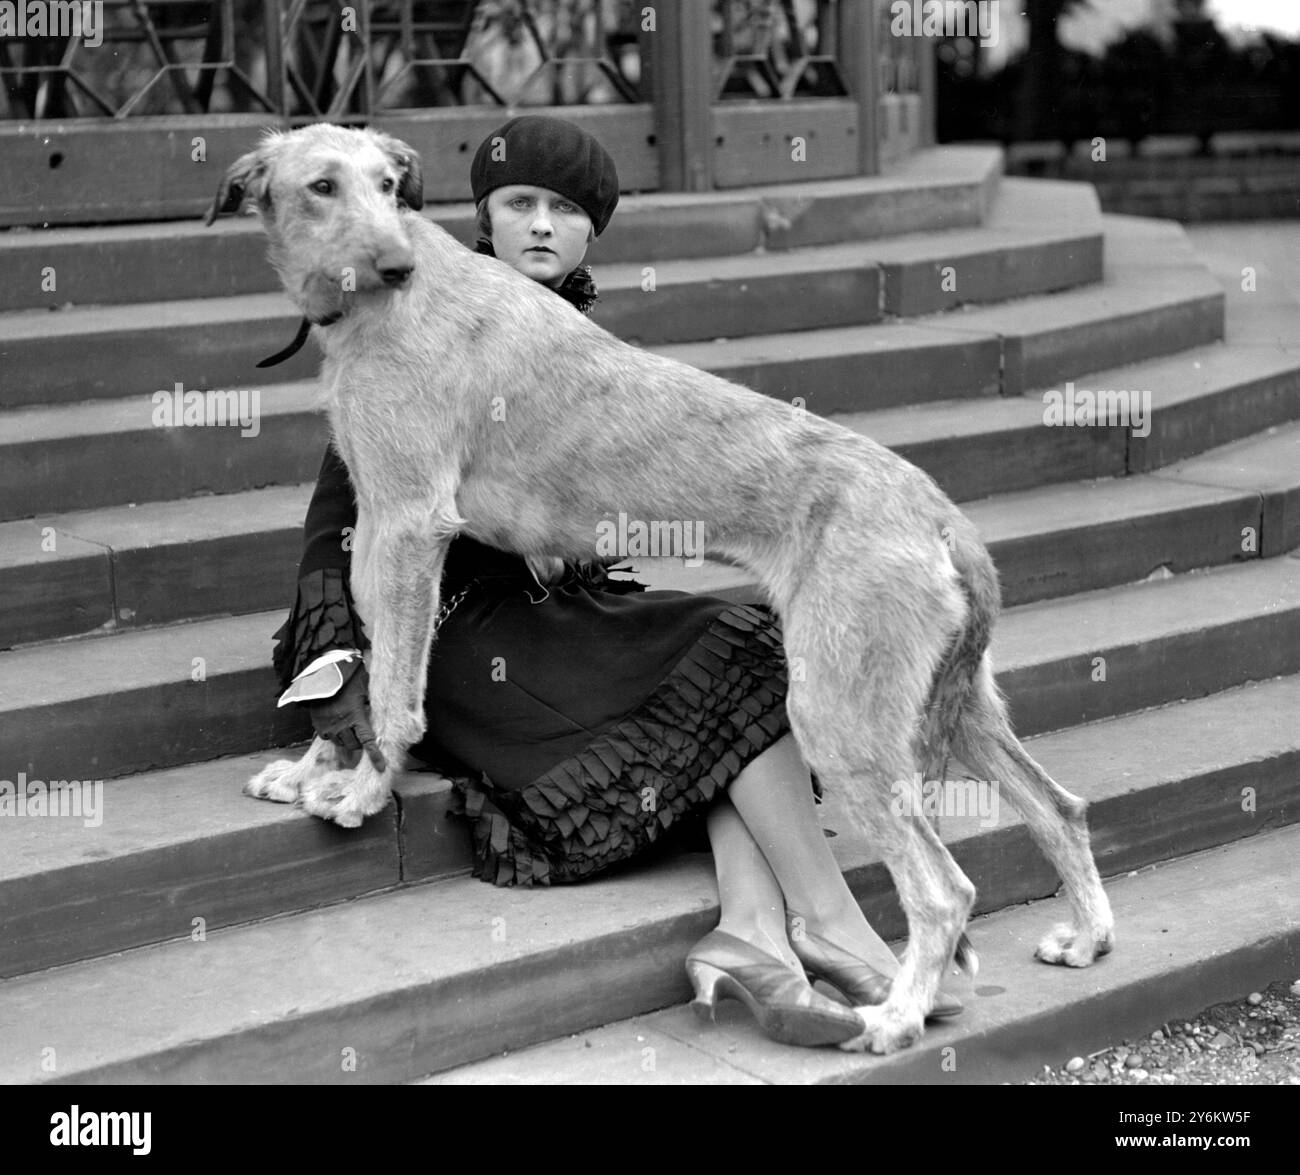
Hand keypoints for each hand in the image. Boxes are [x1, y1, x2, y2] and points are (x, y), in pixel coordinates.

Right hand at [307, 658, 386, 772]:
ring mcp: (328, 726)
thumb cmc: (347, 678)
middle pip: (354, 745)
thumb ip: (372, 700)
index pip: (368, 740)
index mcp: (356, 716)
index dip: (375, 755)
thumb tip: (384, 707)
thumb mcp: (365, 687)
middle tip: (362, 734)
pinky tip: (336, 725)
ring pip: (340, 743)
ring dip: (347, 739)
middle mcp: (342, 724)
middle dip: (360, 743)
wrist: (322, 673)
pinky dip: (334, 735)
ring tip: (349, 727)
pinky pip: (328, 737)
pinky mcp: (318, 724)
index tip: (381, 768)